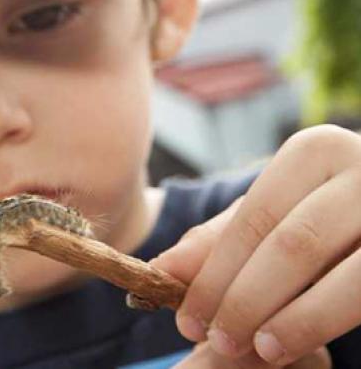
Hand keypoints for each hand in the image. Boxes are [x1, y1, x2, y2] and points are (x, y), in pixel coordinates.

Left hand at [151, 125, 360, 365]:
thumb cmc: (325, 213)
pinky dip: (319, 322)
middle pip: (289, 244)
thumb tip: (163, 268)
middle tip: (214, 339)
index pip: (254, 219)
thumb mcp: (277, 215)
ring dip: (286, 320)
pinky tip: (288, 344)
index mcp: (316, 151)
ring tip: (251, 349)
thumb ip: (223, 237)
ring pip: (336, 273)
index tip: (185, 318)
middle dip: (243, 300)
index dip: (215, 274)